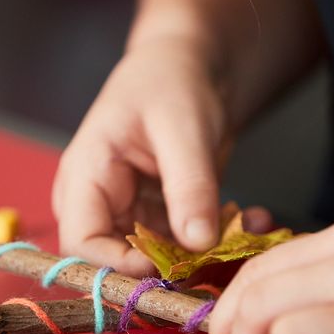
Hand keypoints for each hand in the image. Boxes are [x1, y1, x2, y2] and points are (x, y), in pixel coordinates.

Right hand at [53, 37, 234, 276]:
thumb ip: (190, 187)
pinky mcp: (162, 218)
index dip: (115, 266)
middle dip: (165, 268)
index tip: (165, 266)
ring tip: (245, 229)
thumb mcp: (184, 130)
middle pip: (115, 260)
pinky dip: (217, 239)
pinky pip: (184, 245)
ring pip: (156, 259)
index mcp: (85, 176)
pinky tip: (253, 220)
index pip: (80, 243)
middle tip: (214, 256)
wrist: (191, 66)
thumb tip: (198, 244)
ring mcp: (132, 212)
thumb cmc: (172, 81)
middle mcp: (102, 202)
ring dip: (201, 255)